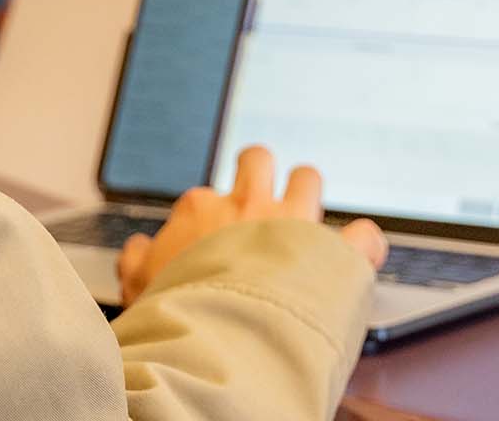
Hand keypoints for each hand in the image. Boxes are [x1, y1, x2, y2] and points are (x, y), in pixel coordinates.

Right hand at [115, 145, 388, 305]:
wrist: (219, 338)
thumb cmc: (176, 314)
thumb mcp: (135, 288)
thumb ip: (136, 262)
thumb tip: (135, 249)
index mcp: (200, 211)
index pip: (204, 197)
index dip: (209, 220)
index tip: (209, 243)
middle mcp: (247, 206)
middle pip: (256, 161)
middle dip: (260, 174)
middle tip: (259, 202)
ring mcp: (293, 223)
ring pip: (307, 178)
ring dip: (308, 196)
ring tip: (305, 220)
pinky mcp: (331, 252)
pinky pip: (362, 236)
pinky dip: (362, 246)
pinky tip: (357, 255)